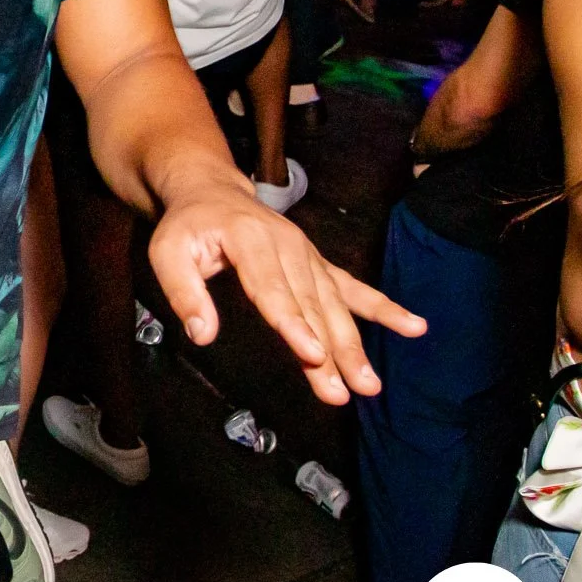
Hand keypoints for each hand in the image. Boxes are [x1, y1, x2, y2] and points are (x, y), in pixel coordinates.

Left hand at [148, 179, 424, 404]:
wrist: (212, 191)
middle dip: (331, 350)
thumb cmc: (188, 227)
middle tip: (347, 390)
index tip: (313, 356)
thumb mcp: (167, 252)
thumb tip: (202, 334)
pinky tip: (414, 326)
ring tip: (370, 384)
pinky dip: (384, 308)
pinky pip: (354, 287)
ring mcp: (307, 254)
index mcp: (250, 241)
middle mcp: (287, 246)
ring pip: (335, 304)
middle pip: (311, 305)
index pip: (273, 289)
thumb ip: (183, 292)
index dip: (294, 324)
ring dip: (354, 345)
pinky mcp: (317, 263)